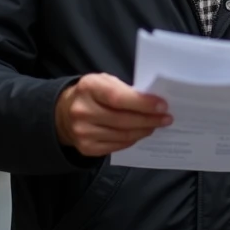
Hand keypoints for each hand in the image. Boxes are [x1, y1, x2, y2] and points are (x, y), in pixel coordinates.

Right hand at [55, 73, 170, 156]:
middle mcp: (82, 111)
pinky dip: (132, 140)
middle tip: (166, 119)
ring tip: (155, 126)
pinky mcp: (86, 147)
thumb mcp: (105, 82)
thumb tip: (153, 103)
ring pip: (122, 135)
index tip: (162, 106)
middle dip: (149, 120)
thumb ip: (125, 90)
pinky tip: (140, 133)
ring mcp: (82, 132)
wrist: (63, 112)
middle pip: (123, 120)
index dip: (143, 103)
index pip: (118, 98)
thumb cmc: (92, 94)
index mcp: (88, 88)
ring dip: (143, 131)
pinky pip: (116, 146)